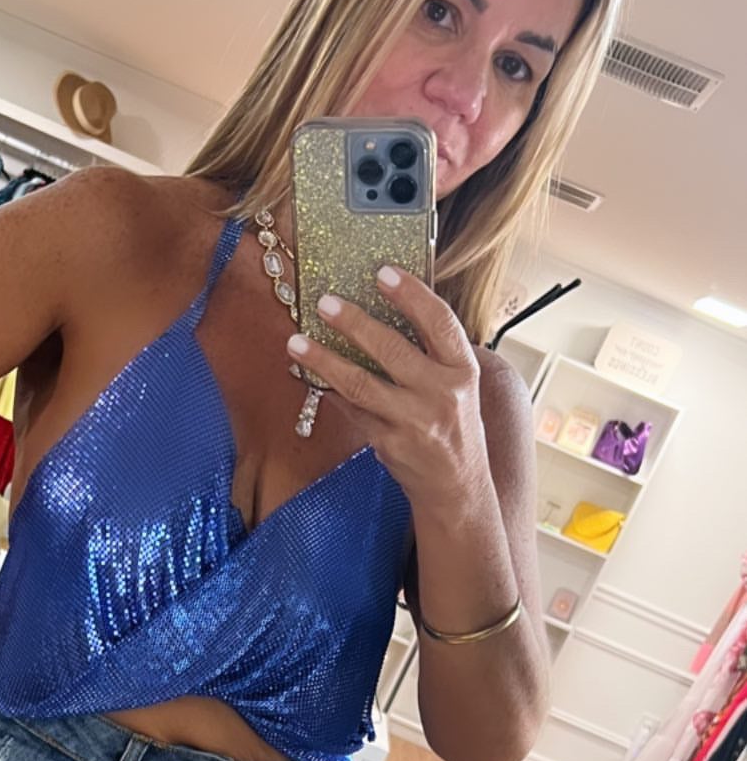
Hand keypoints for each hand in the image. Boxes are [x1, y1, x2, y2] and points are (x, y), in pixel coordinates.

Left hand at [288, 268, 492, 521]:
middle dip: (354, 323)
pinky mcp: (388, 443)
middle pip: (392, 349)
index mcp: (463, 371)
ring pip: (361, 384)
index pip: (439, 322)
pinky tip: (310, 376)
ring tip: (297, 342)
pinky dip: (330, 392)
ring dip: (325, 360)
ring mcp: (413, 421)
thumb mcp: (459, 385)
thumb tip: (389, 308)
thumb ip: (432, 353)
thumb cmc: (456, 427)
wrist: (458, 488)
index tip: (383, 272)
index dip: (412, 293)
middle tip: (325, 303)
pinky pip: (352, 410)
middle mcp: (441, 394)